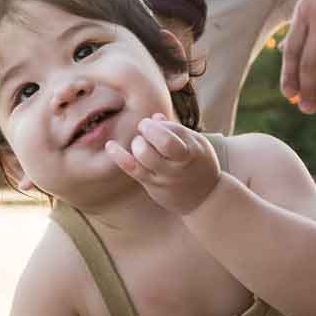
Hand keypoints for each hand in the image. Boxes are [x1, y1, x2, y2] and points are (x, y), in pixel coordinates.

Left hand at [105, 113, 220, 214]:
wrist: (205, 198)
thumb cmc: (199, 163)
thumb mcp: (197, 143)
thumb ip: (176, 130)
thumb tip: (154, 117)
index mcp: (192, 151)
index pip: (171, 137)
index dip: (156, 127)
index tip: (151, 123)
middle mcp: (178, 165)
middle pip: (158, 145)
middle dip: (146, 131)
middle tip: (145, 130)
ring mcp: (164, 177)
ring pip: (143, 157)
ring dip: (137, 143)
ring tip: (141, 142)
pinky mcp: (152, 185)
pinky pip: (132, 169)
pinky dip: (119, 156)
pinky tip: (110, 145)